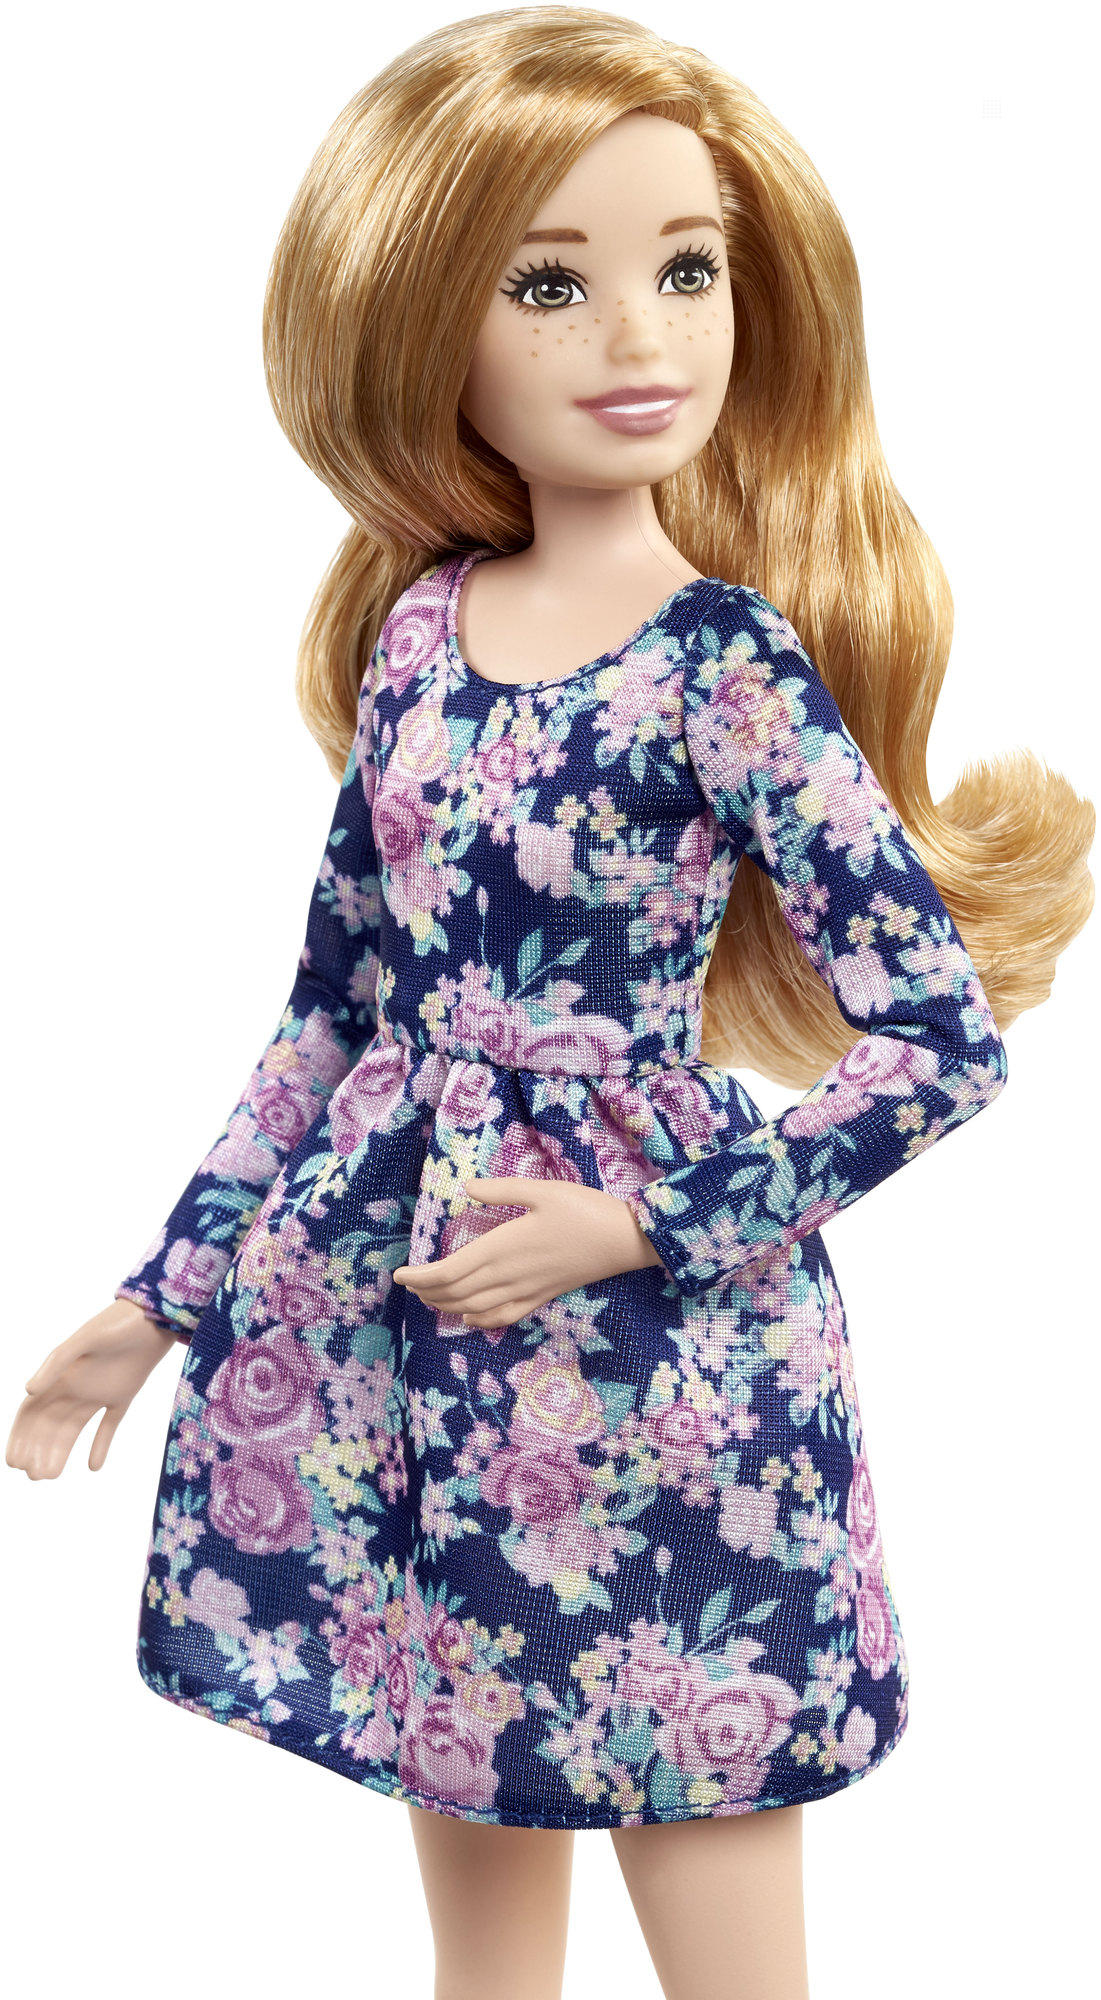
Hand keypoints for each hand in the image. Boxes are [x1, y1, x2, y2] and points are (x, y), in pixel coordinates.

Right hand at [6, 1299, 180, 1480]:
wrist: (157, 1315)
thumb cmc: (117, 1322)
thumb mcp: (85, 1340)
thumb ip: (56, 1364)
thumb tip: (27, 1390)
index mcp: (62, 1374)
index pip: (32, 1411)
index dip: (21, 1435)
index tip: (14, 1461)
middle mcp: (76, 1384)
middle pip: (50, 1424)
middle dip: (38, 1449)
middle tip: (35, 1476)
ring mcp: (99, 1390)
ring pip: (73, 1428)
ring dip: (61, 1451)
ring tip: (50, 1476)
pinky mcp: (123, 1394)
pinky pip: (108, 1424)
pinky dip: (101, 1445)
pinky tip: (94, 1467)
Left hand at [393, 1175, 662, 1329]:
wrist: (624, 1240)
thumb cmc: (584, 1210)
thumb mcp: (542, 1189)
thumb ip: (501, 1189)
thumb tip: (466, 1186)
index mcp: (503, 1247)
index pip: (449, 1271)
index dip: (420, 1277)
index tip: (400, 1275)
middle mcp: (508, 1275)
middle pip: (456, 1294)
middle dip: (427, 1293)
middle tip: (409, 1285)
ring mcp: (525, 1291)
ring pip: (474, 1309)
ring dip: (447, 1307)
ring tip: (429, 1298)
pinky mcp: (541, 1297)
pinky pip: (502, 1318)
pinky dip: (479, 1321)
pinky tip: (469, 1318)